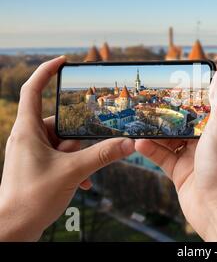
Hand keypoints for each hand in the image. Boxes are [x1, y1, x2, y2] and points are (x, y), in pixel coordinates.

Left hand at [0, 56, 134, 240]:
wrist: (13, 229)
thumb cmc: (31, 199)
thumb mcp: (72, 172)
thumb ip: (102, 155)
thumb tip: (128, 143)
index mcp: (27, 131)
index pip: (33, 90)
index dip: (47, 71)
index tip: (64, 61)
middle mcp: (28, 138)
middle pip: (60, 123)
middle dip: (79, 138)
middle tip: (87, 152)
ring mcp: (32, 152)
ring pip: (63, 143)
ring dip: (79, 157)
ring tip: (84, 174)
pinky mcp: (38, 166)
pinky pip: (61, 157)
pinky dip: (74, 166)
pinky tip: (83, 182)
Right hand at [136, 67, 216, 240]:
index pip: (203, 105)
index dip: (189, 94)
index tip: (172, 83)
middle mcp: (206, 141)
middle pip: (183, 121)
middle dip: (166, 112)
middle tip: (147, 99)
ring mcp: (192, 156)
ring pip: (169, 138)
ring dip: (154, 131)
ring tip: (137, 119)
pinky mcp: (179, 172)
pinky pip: (162, 156)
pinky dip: (150, 149)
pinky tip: (137, 143)